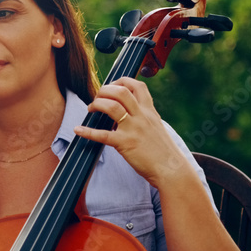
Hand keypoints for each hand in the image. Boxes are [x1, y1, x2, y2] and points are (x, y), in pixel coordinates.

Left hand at [73, 77, 190, 185]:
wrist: (171, 169)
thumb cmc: (164, 152)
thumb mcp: (157, 127)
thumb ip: (144, 118)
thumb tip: (129, 114)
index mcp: (149, 111)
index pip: (137, 85)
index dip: (121, 81)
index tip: (112, 87)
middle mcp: (141, 116)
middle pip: (120, 91)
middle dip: (104, 90)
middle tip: (97, 98)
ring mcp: (133, 129)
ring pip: (111, 106)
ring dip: (96, 104)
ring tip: (91, 109)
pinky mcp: (125, 144)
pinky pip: (103, 135)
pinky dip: (88, 132)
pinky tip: (78, 130)